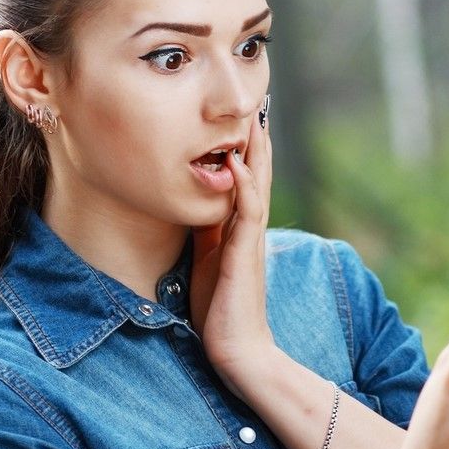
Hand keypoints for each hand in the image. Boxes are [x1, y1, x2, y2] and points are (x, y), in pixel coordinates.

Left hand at [188, 101, 274, 398]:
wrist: (238, 349)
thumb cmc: (220, 308)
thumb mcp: (207, 259)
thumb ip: (206, 231)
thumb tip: (191, 204)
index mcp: (239, 227)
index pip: (244, 177)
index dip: (243, 146)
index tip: (238, 114)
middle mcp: (250, 227)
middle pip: (257, 171)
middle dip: (255, 137)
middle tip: (256, 99)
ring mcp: (251, 238)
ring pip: (257, 183)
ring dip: (255, 150)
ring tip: (253, 117)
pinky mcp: (246, 253)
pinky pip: (248, 211)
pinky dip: (244, 185)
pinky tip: (235, 162)